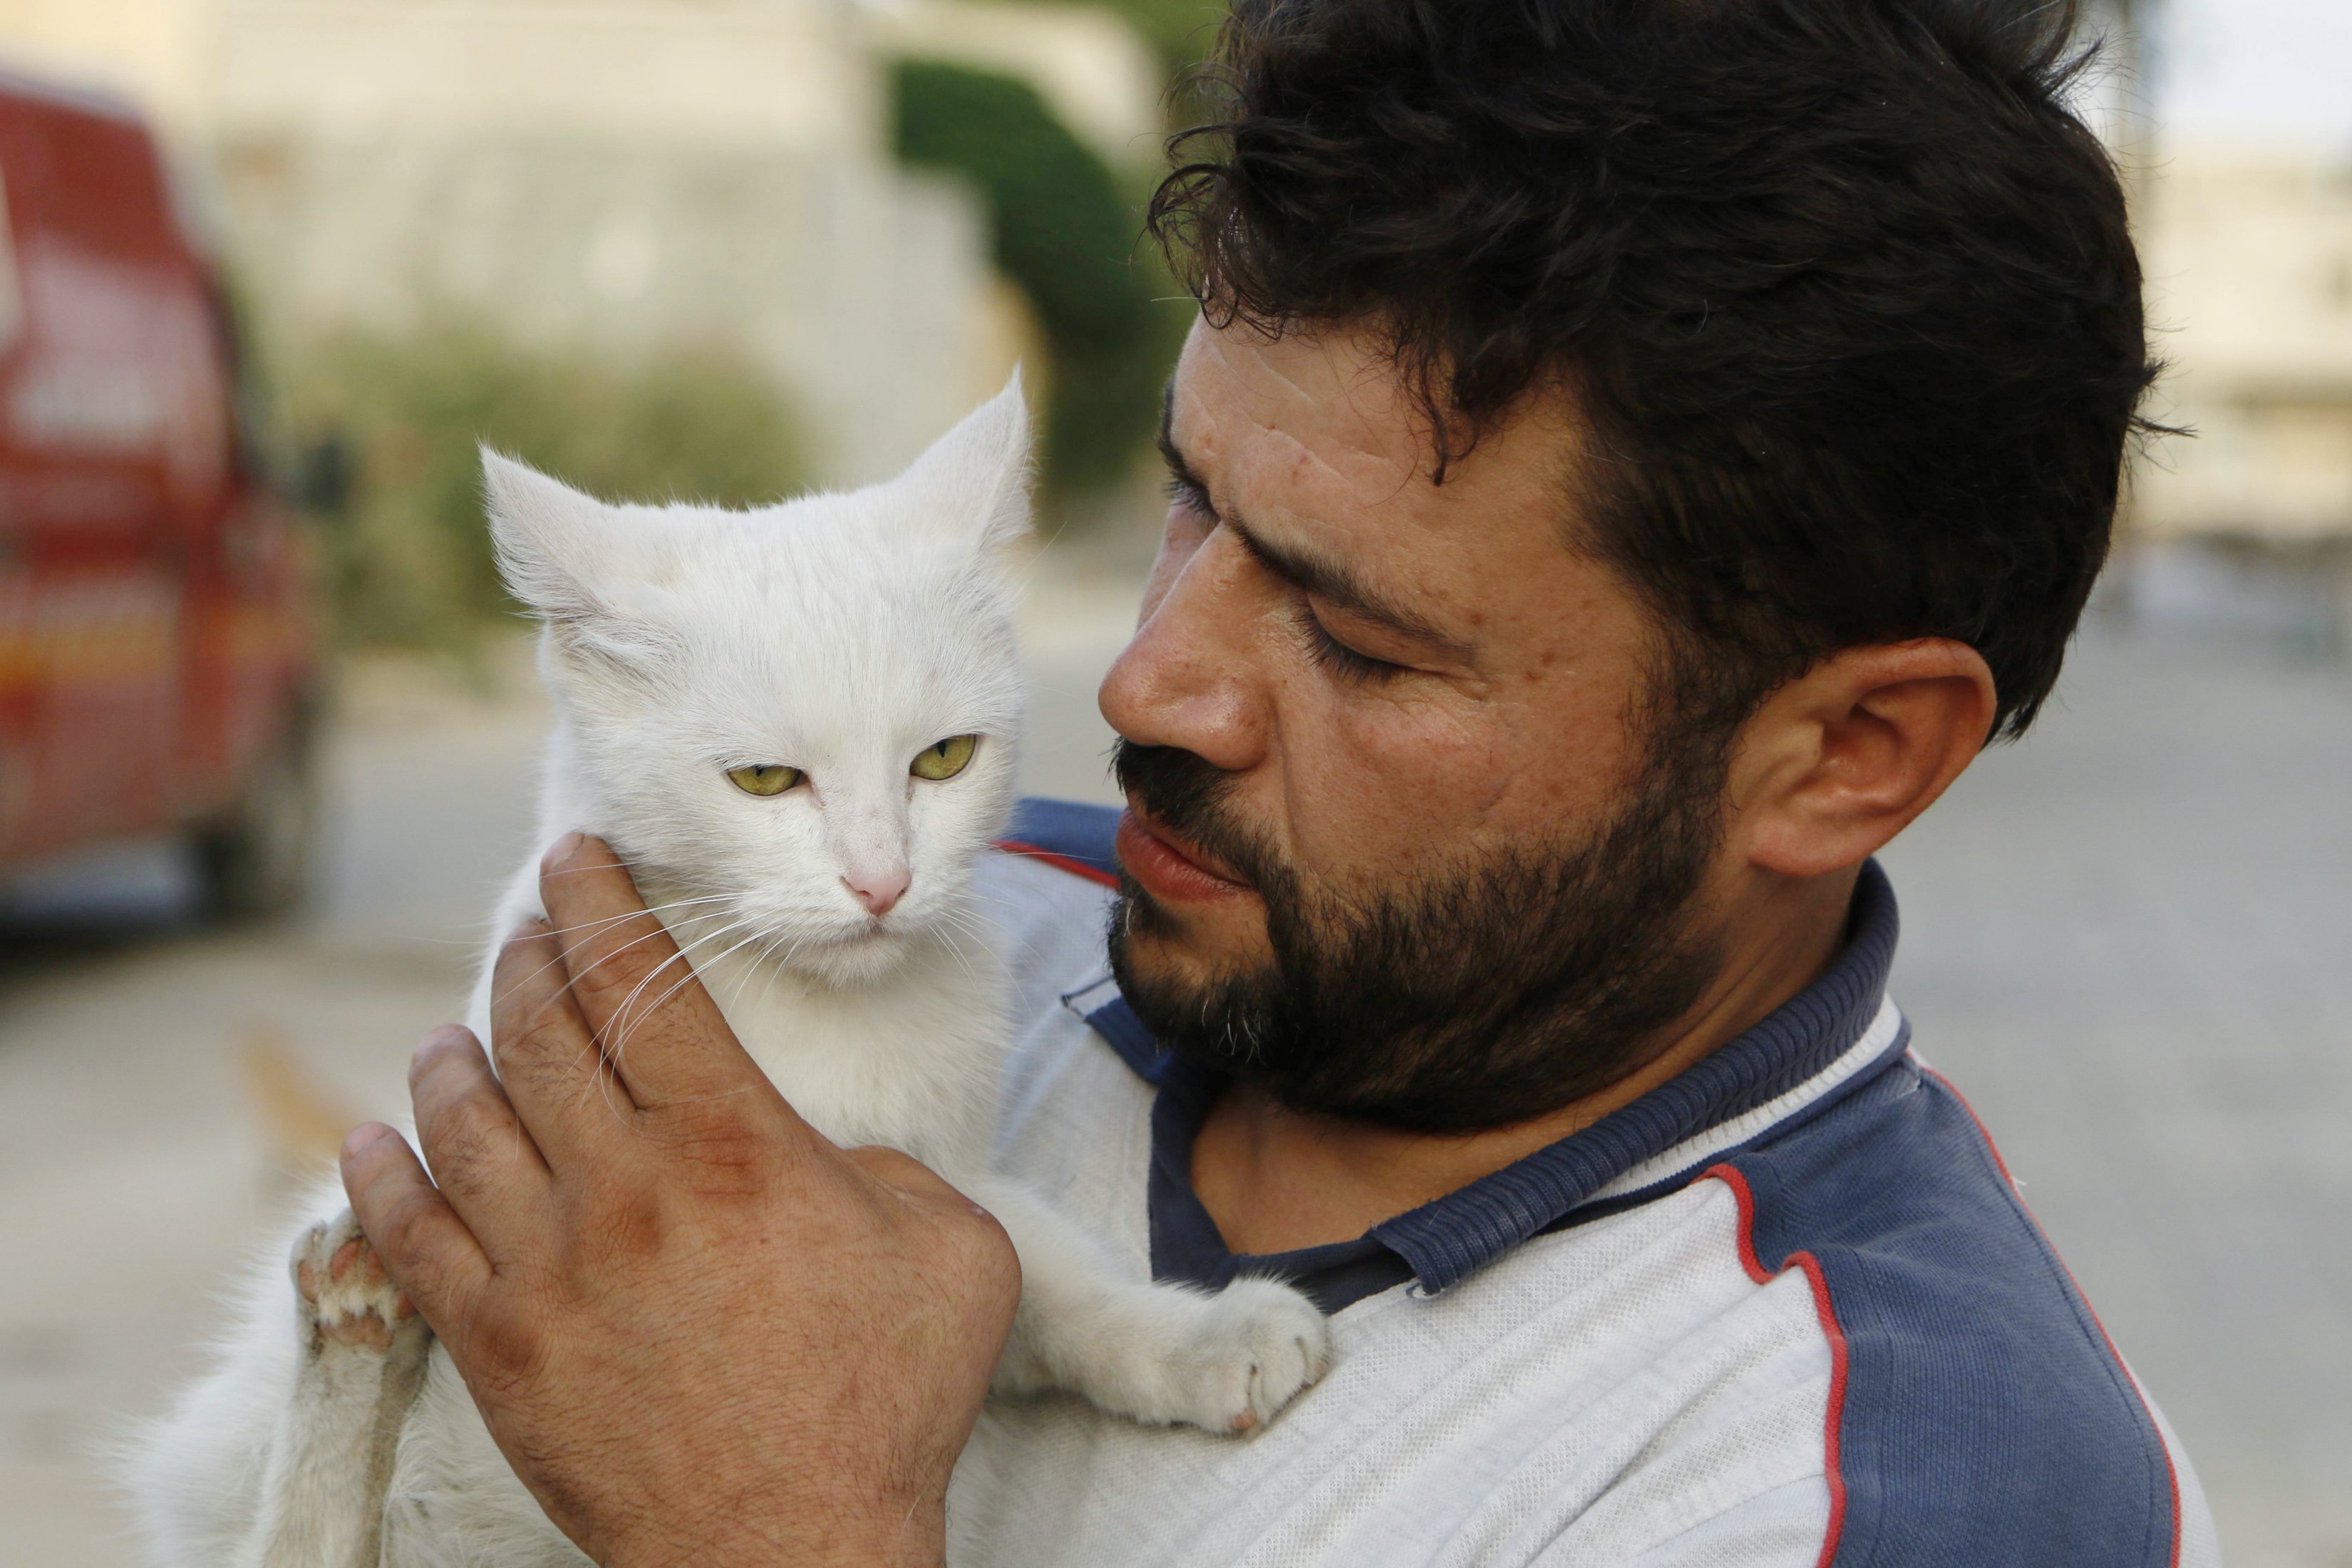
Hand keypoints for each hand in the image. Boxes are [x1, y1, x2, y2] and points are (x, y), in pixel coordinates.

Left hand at [340, 833, 1021, 1567]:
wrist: (792, 1550)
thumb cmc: (884, 1405)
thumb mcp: (953, 1250)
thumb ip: (895, 1168)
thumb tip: (834, 1159)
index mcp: (739, 1146)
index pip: (648, 983)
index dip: (606, 904)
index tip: (579, 855)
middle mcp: (628, 1186)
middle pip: (547, 1029)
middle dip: (530, 952)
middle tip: (528, 920)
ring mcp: (549, 1266)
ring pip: (467, 1119)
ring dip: (454, 1053)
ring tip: (456, 1024)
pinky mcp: (498, 1346)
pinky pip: (409, 1238)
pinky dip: (381, 1176)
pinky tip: (371, 1142)